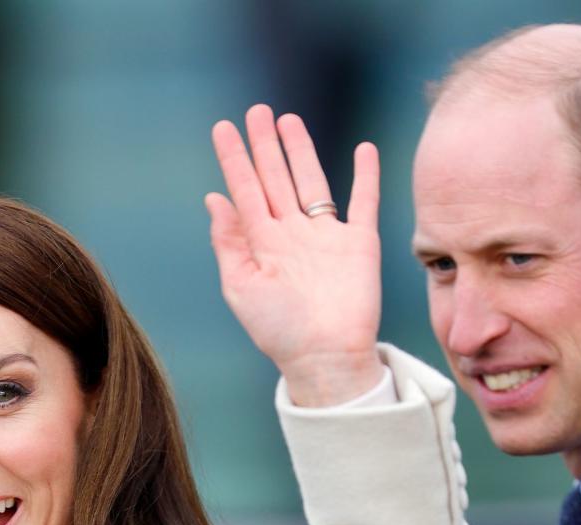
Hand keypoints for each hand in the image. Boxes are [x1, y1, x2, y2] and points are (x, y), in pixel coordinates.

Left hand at [206, 104, 383, 406]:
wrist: (325, 358)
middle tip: (257, 111)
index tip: (223, 127)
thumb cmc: (279, 331)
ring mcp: (326, 237)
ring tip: (289, 120)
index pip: (245, 190)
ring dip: (302, 151)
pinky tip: (364, 149)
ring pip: (312, 182)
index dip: (234, 159)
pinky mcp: (360, 245)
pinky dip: (366, 176)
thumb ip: (229, 242)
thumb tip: (214, 198)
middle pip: (276, 178)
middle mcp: (293, 235)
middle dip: (266, 145)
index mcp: (262, 244)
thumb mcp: (241, 288)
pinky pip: (363, 202)